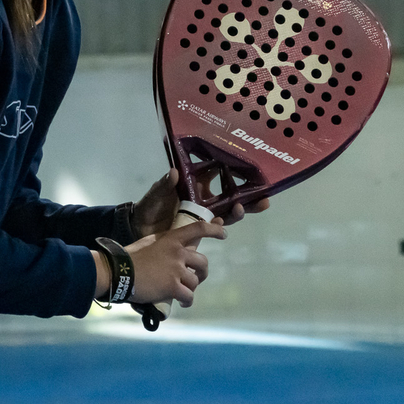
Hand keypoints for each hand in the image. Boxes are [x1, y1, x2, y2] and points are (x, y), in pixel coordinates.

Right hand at [126, 219, 226, 306]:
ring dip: (190, 289)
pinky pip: (188, 296)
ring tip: (182, 293)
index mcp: (172, 239)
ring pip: (195, 281)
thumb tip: (177, 249)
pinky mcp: (172, 287)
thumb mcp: (151, 242)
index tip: (223, 234)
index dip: (214, 230)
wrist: (120, 271)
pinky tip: (182, 302)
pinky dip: (187, 300)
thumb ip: (166, 243)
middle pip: (202, 262)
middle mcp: (178, 252)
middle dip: (202, 272)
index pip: (198, 229)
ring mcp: (176, 270)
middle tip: (196, 278)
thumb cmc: (131, 256)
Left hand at [135, 168, 270, 232]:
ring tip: (242, 208)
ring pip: (226, 213)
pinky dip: (220, 226)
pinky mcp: (198, 231)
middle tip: (263, 199)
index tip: (251, 172)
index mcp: (196, 186)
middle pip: (231, 198)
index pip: (219, 176)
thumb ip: (165, 184)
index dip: (235, 174)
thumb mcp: (157, 193)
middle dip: (248, 199)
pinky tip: (223, 224)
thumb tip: (174, 172)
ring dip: (237, 212)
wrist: (140, 227)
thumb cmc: (150, 206)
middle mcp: (204, 200)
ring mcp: (203, 216)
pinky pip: (214, 228)